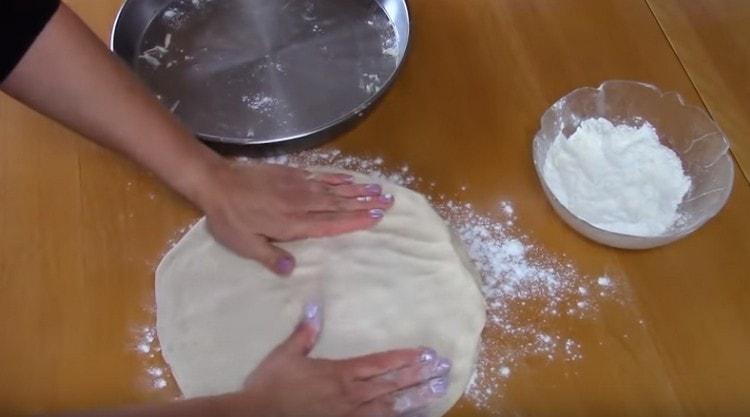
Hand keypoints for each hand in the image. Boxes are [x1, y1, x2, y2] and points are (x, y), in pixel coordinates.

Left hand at [197, 162, 394, 274]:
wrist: (216, 182)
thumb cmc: (229, 218)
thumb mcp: (243, 244)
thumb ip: (269, 256)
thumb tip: (291, 270)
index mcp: (291, 223)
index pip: (330, 223)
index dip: (354, 220)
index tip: (376, 217)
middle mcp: (300, 203)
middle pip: (338, 204)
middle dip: (364, 203)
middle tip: (388, 202)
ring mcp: (297, 186)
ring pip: (332, 188)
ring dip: (356, 189)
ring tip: (377, 189)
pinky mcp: (290, 174)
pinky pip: (319, 175)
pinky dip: (337, 177)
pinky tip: (349, 178)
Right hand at [223, 302, 451, 416]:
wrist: (258, 415)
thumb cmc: (272, 384)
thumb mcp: (287, 354)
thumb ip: (304, 333)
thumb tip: (314, 305)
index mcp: (340, 373)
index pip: (380, 364)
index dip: (404, 358)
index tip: (426, 353)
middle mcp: (351, 394)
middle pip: (391, 384)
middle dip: (419, 376)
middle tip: (443, 369)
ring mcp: (349, 415)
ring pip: (389, 407)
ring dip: (413, 398)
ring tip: (435, 392)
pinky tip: (408, 416)